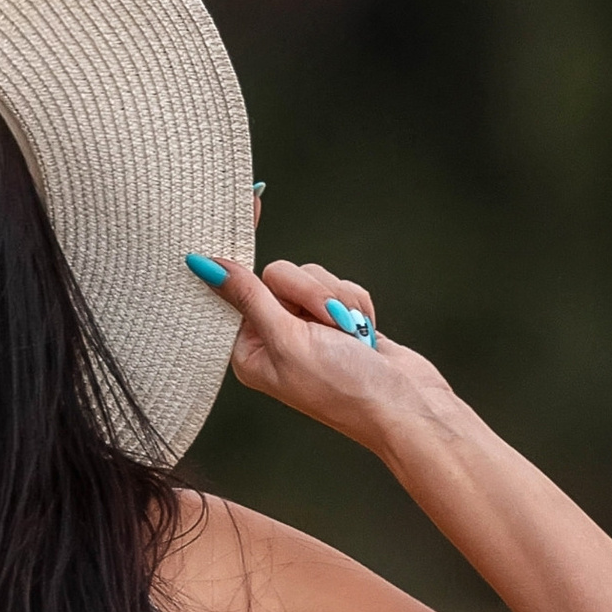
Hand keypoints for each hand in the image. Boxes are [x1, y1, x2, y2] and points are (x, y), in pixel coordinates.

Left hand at [207, 257, 446, 450]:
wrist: (406, 406)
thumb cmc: (344, 388)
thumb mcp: (287, 340)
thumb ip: (249, 297)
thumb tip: (205, 267)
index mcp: (249, 349)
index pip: (233, 289)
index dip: (240, 257)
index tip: (251, 205)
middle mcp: (274, 337)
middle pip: (278, 275)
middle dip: (310, 294)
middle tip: (327, 324)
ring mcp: (308, 329)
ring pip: (313, 277)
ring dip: (337, 302)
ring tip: (350, 336)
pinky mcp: (339, 320)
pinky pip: (341, 287)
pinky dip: (357, 306)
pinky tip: (363, 334)